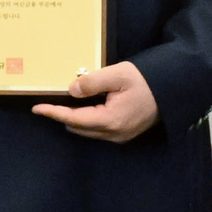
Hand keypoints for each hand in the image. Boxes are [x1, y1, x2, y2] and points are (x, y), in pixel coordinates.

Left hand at [35, 58, 159, 142]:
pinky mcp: (126, 134)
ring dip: (75, 119)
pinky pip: (99, 131)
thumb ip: (92, 82)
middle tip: (51, 101)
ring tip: (67, 103)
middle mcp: (114, 133)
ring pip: (87, 131)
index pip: (74, 118)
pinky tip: (86, 107)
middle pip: (78, 127)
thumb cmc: (147, 80)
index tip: (36, 108)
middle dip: (62, 116)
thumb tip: (71, 90)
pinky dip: (88, 121)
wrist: (174, 89)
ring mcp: (121, 136)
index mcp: (111, 120)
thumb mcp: (118, 75)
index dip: (53, 113)